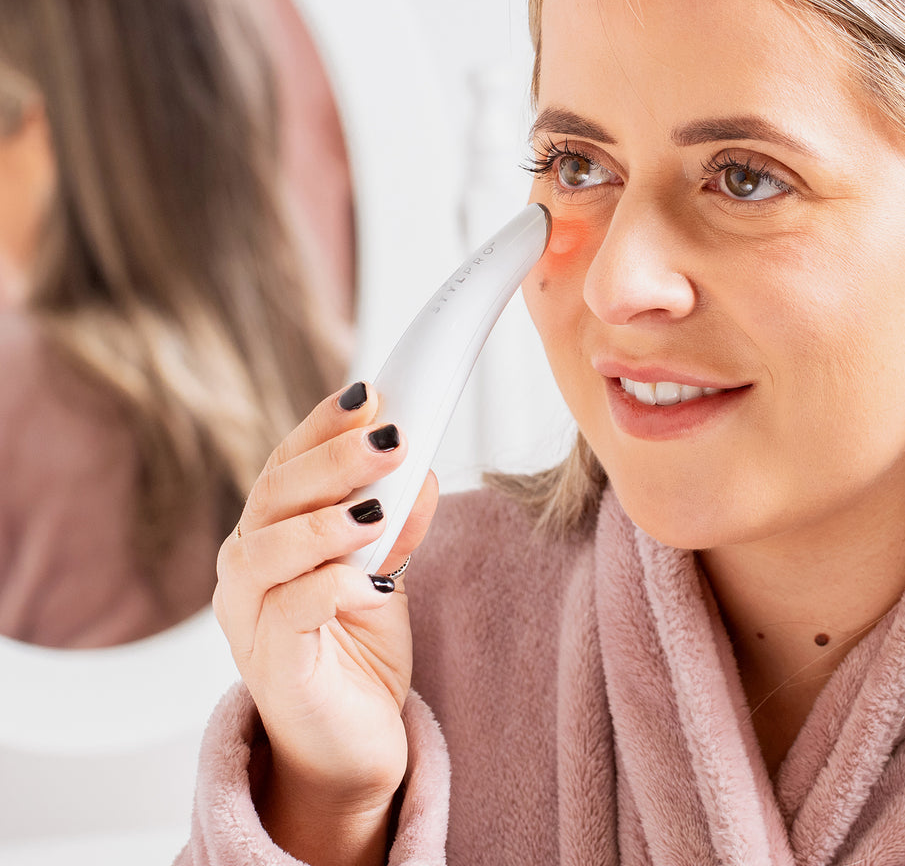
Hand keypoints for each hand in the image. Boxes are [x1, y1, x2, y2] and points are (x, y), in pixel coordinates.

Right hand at [214, 382, 437, 863]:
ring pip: (268, 547)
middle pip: (275, 492)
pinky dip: (334, 587)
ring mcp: (249, 617)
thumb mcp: (386, 569)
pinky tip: (374, 582)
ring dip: (327, 520)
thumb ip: (397, 521)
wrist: (348, 747)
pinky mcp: (271, 665)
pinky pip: (291, 611)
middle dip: (335, 458)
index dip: (324, 423)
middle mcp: (247, 566)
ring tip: (376, 510)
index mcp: (270, 531)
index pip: (288, 460)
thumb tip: (423, 467)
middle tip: (392, 437)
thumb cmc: (358, 647)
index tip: (370, 392)